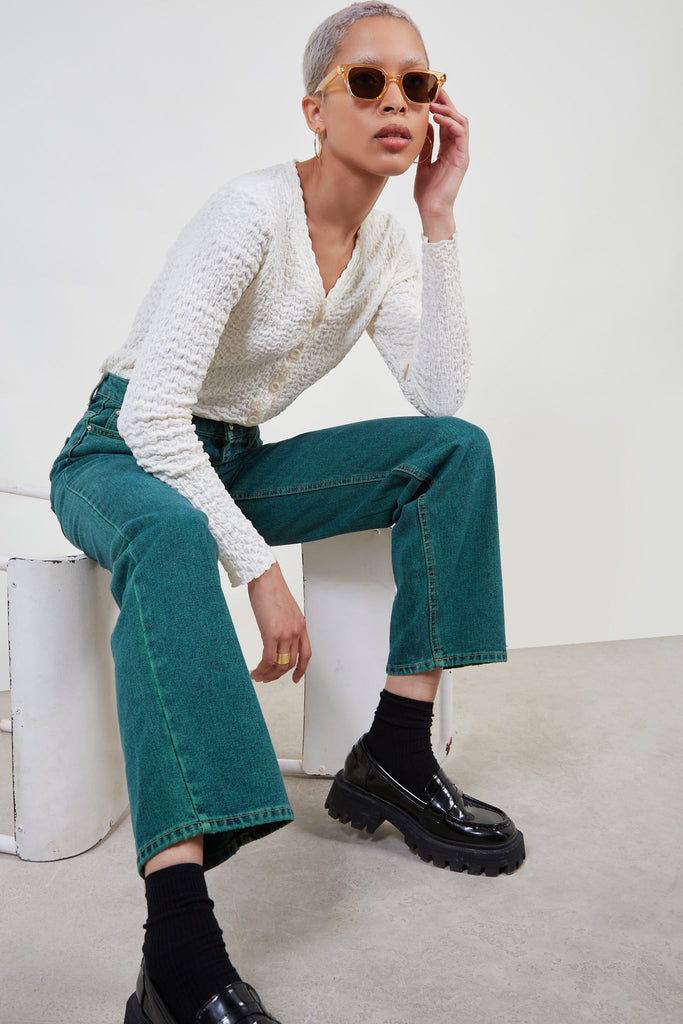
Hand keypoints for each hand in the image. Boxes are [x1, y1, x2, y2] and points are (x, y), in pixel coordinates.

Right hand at [247, 562, 310, 682]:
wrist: (265, 578)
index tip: (294, 679)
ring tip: (259, 676)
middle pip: (291, 662)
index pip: (306, 654)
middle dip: (278, 674)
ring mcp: (285, 633)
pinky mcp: (272, 633)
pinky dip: (262, 669)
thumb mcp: (285, 611)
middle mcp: (296, 631)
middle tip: (267, 677)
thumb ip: (284, 626)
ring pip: (280, 664)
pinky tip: (255, 671)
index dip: (301, 670)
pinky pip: (268, 659)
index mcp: (301, 626)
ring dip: (269, 674)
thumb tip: (275, 639)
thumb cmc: (271, 590)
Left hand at [413, 89, 469, 239]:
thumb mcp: (421, 161)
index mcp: (446, 148)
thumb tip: (423, 125)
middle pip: (454, 117)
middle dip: (445, 102)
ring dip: (447, 110)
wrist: (431, 210)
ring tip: (433, 103)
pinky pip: (460, 133)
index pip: (445, 121)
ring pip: (460, 122)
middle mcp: (456, 148)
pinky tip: (438, 117)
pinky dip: (451, 122)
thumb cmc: (426, 192)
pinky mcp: (462, 158)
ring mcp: (461, 152)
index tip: (427, 93)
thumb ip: (425, 144)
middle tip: (432, 89)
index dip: (438, 106)